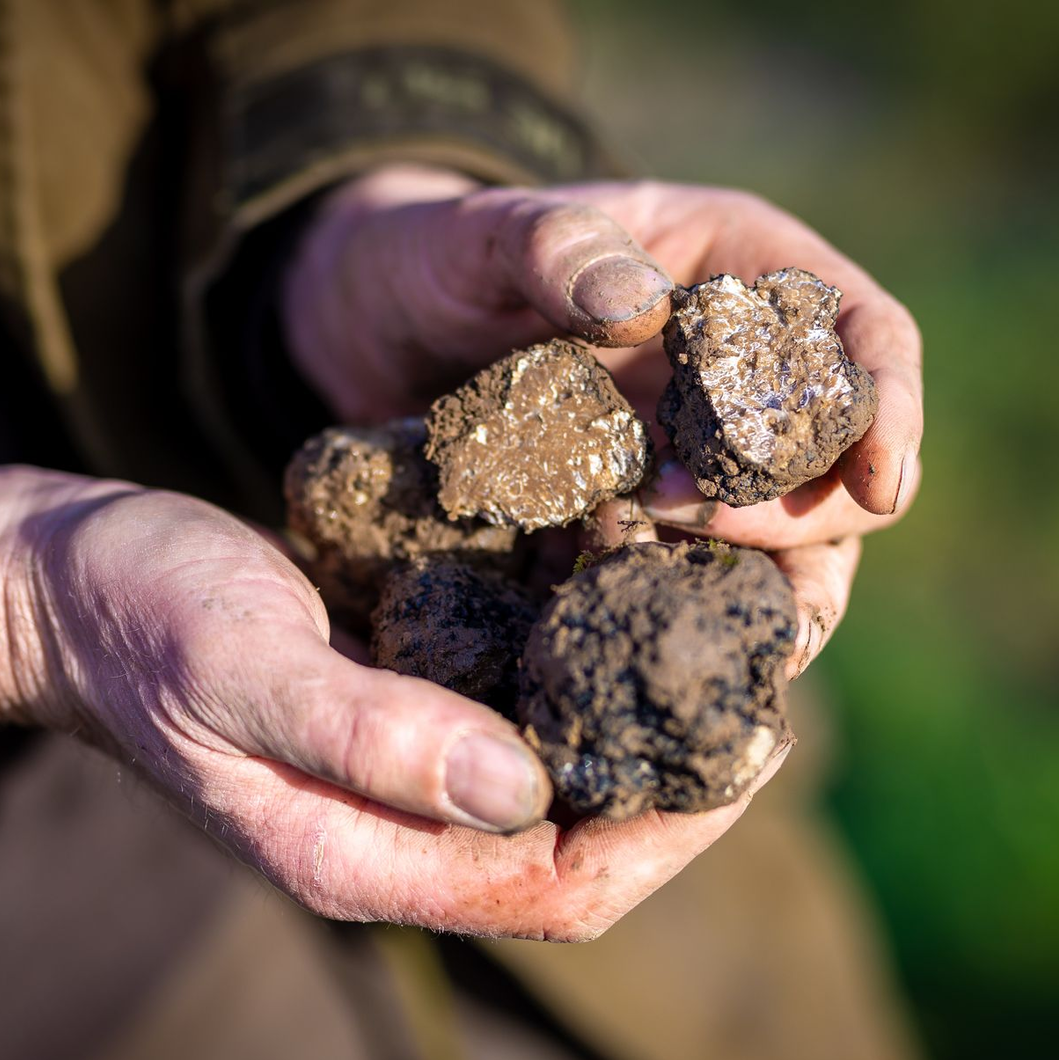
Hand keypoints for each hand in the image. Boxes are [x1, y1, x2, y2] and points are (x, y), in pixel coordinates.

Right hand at [0, 465, 786, 938]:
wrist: (74, 580)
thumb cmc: (143, 623)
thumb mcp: (241, 673)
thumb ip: (372, 739)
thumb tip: (524, 788)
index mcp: (364, 853)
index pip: (556, 886)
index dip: (667, 834)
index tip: (750, 745)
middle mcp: (402, 823)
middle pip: (583, 838)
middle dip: (684, 775)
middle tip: (765, 678)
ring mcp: (407, 761)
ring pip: (565, 767)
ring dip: (647, 708)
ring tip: (723, 626)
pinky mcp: (408, 696)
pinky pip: (522, 697)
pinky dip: (585, 654)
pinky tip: (628, 581)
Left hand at [282, 167, 922, 671]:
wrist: (369, 327)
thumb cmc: (435, 258)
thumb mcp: (479, 235)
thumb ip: (553, 247)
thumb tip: (641, 304)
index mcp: (737, 274)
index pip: (861, 336)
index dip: (887, 408)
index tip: (879, 483)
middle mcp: (731, 376)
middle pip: (830, 459)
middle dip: (797, 509)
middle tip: (706, 525)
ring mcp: (685, 455)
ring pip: (774, 540)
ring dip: (757, 585)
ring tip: (713, 626)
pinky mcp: (630, 520)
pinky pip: (679, 573)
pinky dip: (671, 603)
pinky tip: (628, 627)